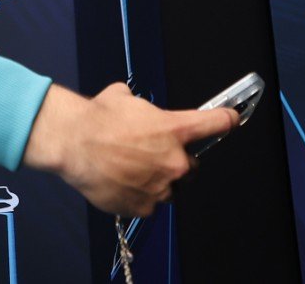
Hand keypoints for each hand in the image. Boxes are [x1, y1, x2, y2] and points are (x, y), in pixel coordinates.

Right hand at [24, 84, 237, 217]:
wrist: (72, 143)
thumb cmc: (96, 118)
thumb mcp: (125, 98)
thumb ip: (143, 106)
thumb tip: (139, 107)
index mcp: (175, 129)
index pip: (218, 123)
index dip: (227, 120)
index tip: (232, 119)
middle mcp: (175, 160)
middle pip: (192, 165)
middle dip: (177, 160)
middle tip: (151, 154)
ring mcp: (162, 187)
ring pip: (170, 187)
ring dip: (158, 180)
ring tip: (131, 169)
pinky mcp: (145, 206)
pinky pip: (150, 203)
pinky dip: (140, 195)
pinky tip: (122, 182)